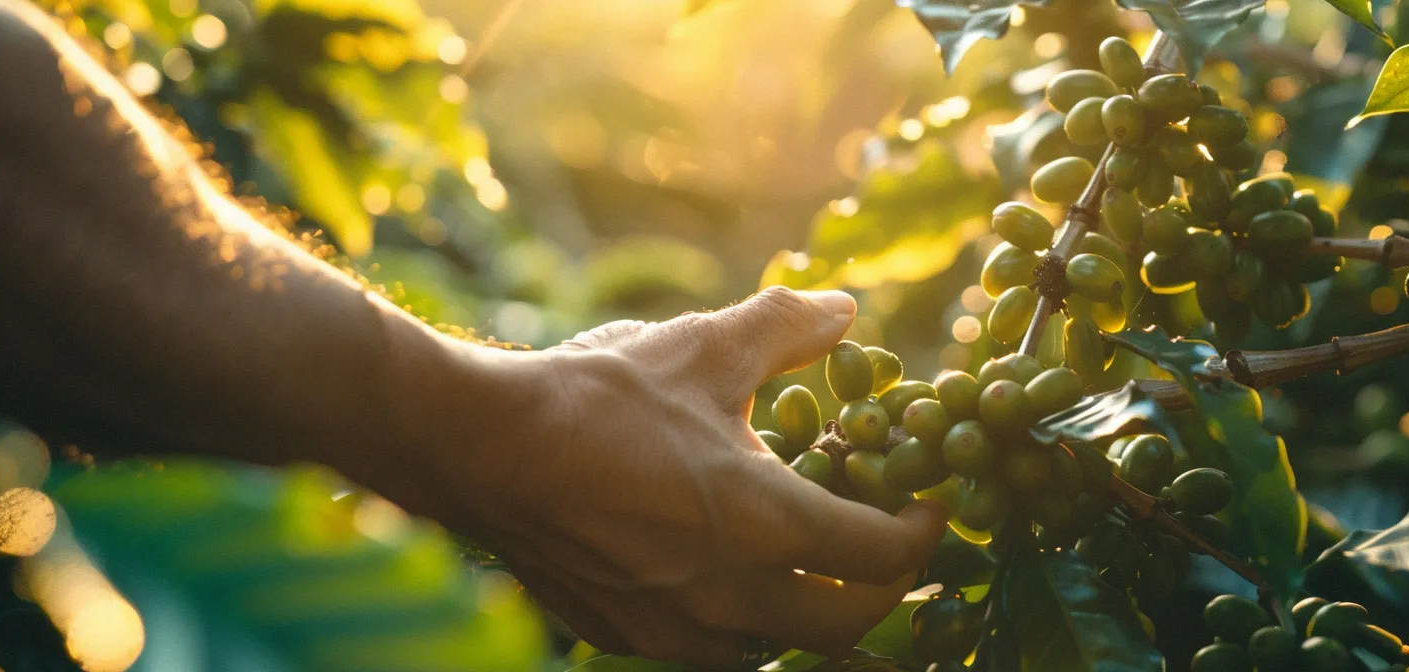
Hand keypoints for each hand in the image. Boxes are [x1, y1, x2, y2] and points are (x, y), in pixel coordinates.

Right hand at [422, 288, 947, 664]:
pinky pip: (713, 651)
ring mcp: (678, 631)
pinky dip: (744, 624)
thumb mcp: (703, 347)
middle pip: (849, 626)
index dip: (922, 533)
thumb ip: (786, 327)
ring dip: (813, 616)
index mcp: (766, 523)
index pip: (883, 558)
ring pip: (779, 649)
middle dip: (888, 592)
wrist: (479, 449)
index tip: (928, 506)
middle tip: (892, 551)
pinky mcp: (629, 640)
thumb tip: (845, 308)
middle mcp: (733, 596)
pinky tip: (733, 582)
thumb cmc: (597, 395)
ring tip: (818, 570)